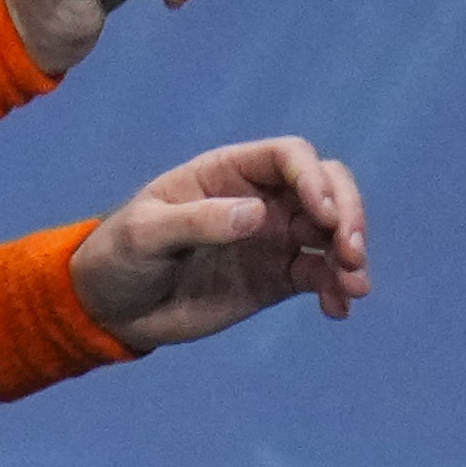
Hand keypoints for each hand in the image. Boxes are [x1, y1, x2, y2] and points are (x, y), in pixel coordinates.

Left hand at [68, 137, 368, 349]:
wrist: (112, 307)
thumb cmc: (119, 255)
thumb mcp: (145, 234)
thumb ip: (197, 221)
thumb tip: (258, 214)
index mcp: (227, 172)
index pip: (289, 157)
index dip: (314, 179)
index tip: (323, 214)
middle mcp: (261, 198)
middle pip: (326, 188)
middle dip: (349, 213)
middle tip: (351, 252)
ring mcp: (273, 238)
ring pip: (332, 233)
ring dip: (351, 255)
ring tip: (354, 286)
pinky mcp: (277, 278)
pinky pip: (321, 276)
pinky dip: (337, 289)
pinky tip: (337, 310)